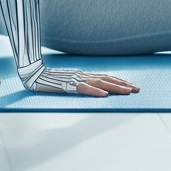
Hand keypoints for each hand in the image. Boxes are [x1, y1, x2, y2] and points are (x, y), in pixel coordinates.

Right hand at [22, 66, 139, 96]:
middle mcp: (82, 75)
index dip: (120, 81)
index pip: (106, 77)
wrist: (33, 74)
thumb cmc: (49, 80)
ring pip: (100, 82)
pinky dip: (95, 91)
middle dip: (123, 85)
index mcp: (83, 74)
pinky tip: (104, 95)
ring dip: (115, 87)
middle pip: (107, 79)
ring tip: (128, 92)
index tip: (132, 86)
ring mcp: (76, 79)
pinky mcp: (68, 84)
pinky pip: (84, 88)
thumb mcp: (68, 81)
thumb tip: (94, 90)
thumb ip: (80, 83)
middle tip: (137, 90)